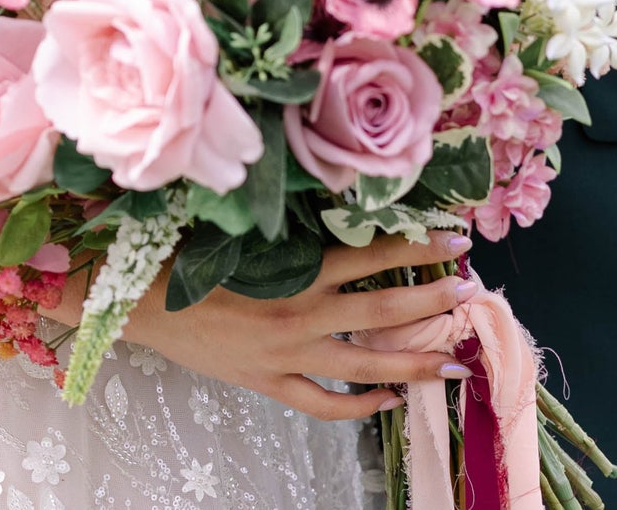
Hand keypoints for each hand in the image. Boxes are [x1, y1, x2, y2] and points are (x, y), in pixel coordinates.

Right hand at [122, 230, 477, 420]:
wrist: (144, 303)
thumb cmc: (190, 256)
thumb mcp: (246, 235)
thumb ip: (293, 230)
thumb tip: (340, 211)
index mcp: (297, 271)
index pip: (373, 256)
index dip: (417, 247)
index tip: (456, 239)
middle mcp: (302, 314)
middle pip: (383, 310)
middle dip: (432, 301)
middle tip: (472, 294)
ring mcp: (290, 356)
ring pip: (367, 365)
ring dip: (415, 362)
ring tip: (455, 362)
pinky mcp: (271, 385)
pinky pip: (326, 405)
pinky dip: (361, 406)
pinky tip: (389, 399)